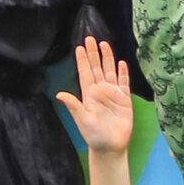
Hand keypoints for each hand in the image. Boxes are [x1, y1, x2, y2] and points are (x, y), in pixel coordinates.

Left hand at [57, 37, 133, 155]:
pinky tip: (121, 63)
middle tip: (90, 38)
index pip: (85, 73)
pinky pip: (124, 82)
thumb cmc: (94, 135)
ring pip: (109, 71)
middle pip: (97, 68)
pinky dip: (123, 73)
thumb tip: (59, 94)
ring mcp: (113, 94)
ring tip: (104, 44)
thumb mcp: (82, 120)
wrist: (110, 146)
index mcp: (89, 95)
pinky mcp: (124, 99)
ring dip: (107, 58)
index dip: (83, 60)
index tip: (79, 47)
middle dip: (93, 53)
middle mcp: (100, 91)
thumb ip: (73, 106)